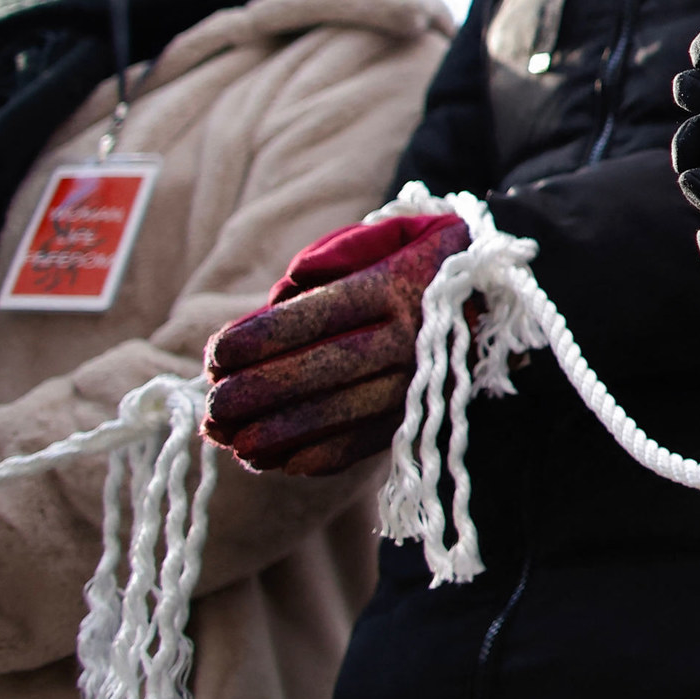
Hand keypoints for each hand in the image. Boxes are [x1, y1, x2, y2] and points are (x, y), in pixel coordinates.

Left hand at [204, 214, 466, 475]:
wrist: (487, 296)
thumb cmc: (407, 263)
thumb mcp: (376, 239)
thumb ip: (325, 260)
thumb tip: (278, 301)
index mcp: (393, 287)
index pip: (316, 316)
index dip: (259, 339)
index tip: (213, 354)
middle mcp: (410, 338)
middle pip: (324, 370)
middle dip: (257, 392)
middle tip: (212, 403)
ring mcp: (415, 383)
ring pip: (338, 415)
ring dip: (275, 433)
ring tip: (226, 437)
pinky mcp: (414, 418)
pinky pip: (360, 446)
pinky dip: (312, 458)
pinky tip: (268, 458)